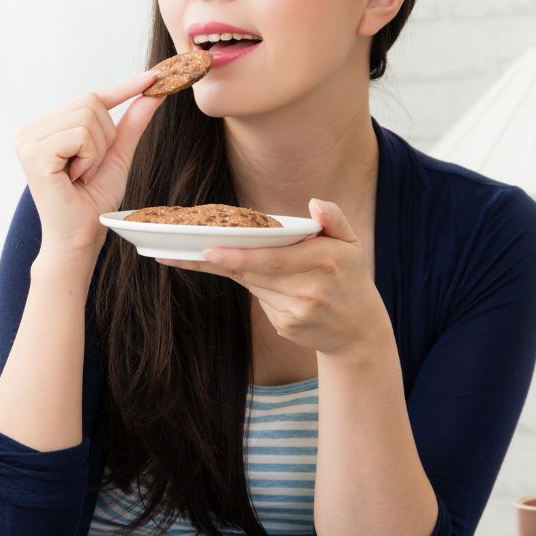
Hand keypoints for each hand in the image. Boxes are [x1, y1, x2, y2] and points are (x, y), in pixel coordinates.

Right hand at [14, 69, 166, 254]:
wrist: (80, 237)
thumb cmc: (93, 201)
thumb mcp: (117, 154)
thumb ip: (132, 123)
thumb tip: (153, 92)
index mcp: (46, 128)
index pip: (89, 97)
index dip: (123, 87)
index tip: (154, 76)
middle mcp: (31, 130)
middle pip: (90, 101)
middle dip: (104, 137)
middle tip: (89, 168)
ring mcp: (29, 140)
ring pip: (88, 116)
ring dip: (97, 151)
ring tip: (81, 175)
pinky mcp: (34, 153)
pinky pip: (81, 135)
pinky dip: (89, 158)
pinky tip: (74, 178)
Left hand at [156, 198, 388, 356]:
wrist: (358, 331)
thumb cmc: (350, 278)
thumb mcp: (352, 244)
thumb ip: (335, 219)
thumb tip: (315, 203)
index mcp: (324, 262)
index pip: (273, 259)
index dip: (239, 255)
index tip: (208, 250)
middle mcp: (308, 290)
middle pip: (253, 272)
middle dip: (216, 260)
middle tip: (178, 251)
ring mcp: (296, 313)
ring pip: (253, 285)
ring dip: (235, 268)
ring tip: (208, 254)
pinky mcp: (285, 327)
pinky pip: (261, 300)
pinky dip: (257, 286)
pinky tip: (268, 281)